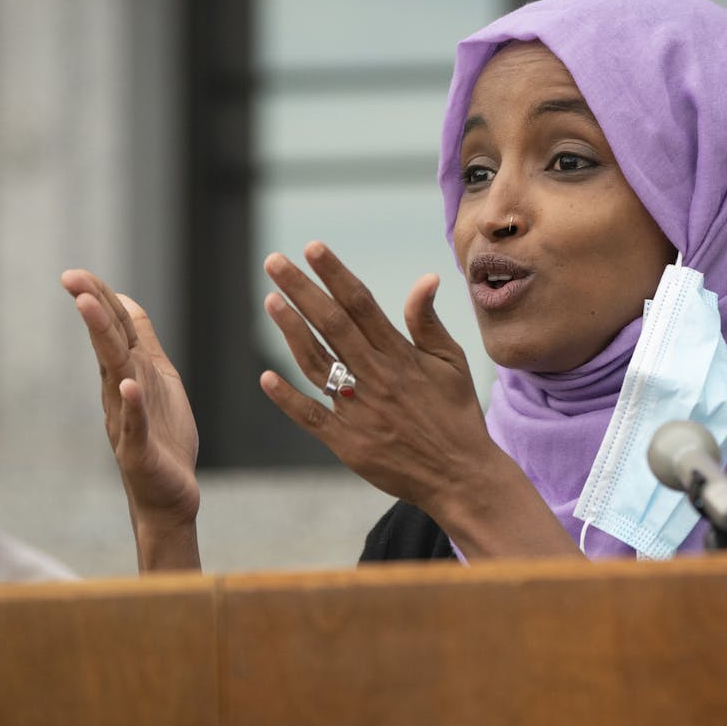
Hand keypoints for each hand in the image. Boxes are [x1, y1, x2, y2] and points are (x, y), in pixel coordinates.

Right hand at [61, 269, 200, 569]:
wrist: (167, 496)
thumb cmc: (162, 437)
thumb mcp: (157, 378)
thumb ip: (141, 341)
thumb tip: (124, 300)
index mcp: (128, 373)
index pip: (112, 329)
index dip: (98, 299)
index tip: (77, 273)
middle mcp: (120, 393)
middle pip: (107, 344)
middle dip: (92, 310)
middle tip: (71, 279)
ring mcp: (127, 420)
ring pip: (115, 375)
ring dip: (104, 342)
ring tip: (89, 310)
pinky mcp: (139, 451)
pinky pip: (135, 425)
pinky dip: (132, 405)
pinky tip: (128, 386)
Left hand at [259, 243, 579, 557]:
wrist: (461, 476)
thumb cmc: (457, 415)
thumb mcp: (452, 364)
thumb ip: (428, 323)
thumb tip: (425, 279)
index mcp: (401, 356)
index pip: (361, 304)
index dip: (335, 274)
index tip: (312, 248)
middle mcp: (376, 378)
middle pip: (332, 324)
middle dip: (301, 290)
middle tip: (274, 261)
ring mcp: (359, 411)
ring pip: (316, 363)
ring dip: (290, 331)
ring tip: (270, 301)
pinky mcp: (348, 443)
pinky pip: (311, 417)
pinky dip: (287, 398)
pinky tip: (266, 377)